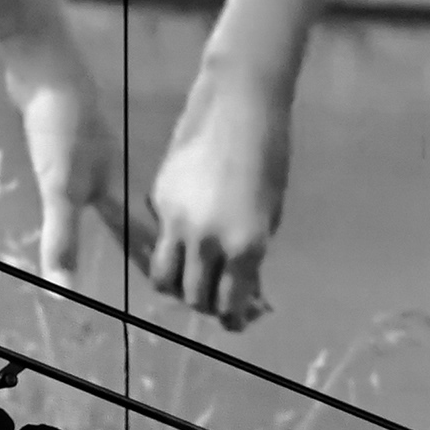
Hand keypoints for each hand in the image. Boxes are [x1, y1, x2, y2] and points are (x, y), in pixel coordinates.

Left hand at [7, 55, 156, 287]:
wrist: (45, 64)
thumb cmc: (59, 126)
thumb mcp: (59, 187)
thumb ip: (63, 237)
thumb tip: (64, 291)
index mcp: (113, 184)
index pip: (139, 232)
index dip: (152, 257)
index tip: (173, 284)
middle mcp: (109, 170)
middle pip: (129, 213)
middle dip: (142, 240)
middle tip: (154, 266)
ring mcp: (91, 150)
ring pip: (110, 191)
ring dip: (118, 215)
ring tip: (127, 236)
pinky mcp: (69, 134)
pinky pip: (86, 172)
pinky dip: (90, 190)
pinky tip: (80, 189)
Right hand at [148, 63, 290, 328]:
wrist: (238, 108)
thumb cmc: (269, 157)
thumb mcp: (270, 213)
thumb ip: (252, 253)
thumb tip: (244, 286)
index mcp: (245, 246)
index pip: (230, 303)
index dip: (232, 319)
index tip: (235, 322)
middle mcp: (207, 242)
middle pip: (195, 297)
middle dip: (206, 306)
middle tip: (215, 301)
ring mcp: (177, 223)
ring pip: (165, 277)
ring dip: (179, 287)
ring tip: (191, 279)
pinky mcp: (159, 202)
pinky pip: (160, 240)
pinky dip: (171, 249)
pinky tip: (184, 239)